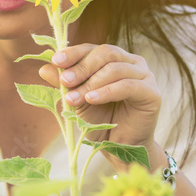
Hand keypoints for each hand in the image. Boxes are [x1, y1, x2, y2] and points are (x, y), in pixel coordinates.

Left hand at [38, 43, 160, 157]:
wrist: (120, 147)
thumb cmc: (100, 120)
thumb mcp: (77, 100)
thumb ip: (64, 84)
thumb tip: (43, 68)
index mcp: (113, 58)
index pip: (92, 48)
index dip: (73, 53)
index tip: (56, 61)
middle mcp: (131, 62)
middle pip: (105, 53)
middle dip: (81, 67)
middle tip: (64, 81)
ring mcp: (144, 75)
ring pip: (115, 68)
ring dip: (91, 83)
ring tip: (73, 98)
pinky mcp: (152, 92)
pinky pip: (128, 85)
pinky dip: (107, 91)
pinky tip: (91, 99)